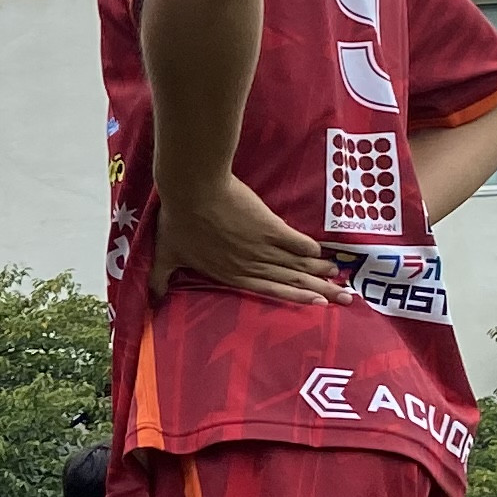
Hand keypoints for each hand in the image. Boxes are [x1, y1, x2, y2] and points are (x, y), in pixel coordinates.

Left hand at [151, 174, 343, 305]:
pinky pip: (294, 241)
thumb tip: (152, 299)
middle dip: (318, 291)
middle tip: (344, 299)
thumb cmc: (177, 222)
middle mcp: (250, 264)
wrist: (192, 190)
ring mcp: (261, 245)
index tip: (315, 305)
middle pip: (290, 280)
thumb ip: (160, 279)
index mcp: (229, 273)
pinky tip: (323, 254)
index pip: (267, 290)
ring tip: (339, 277)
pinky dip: (309, 248)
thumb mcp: (165, 254)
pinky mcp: (269, 225)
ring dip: (319, 271)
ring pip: (296, 263)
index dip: (292, 298)